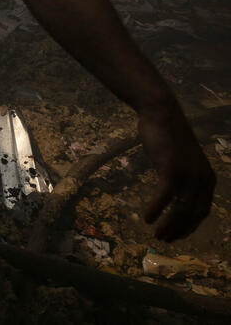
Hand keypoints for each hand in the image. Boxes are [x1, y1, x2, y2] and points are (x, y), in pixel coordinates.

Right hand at [138, 109, 215, 240]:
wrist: (162, 114)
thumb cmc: (169, 135)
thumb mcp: (183, 160)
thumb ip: (183, 176)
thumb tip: (176, 194)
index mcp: (208, 178)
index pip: (203, 211)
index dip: (191, 226)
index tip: (178, 236)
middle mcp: (202, 180)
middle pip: (192, 214)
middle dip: (179, 230)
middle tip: (165, 239)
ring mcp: (187, 176)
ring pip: (179, 209)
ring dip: (168, 225)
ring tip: (157, 234)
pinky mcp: (171, 171)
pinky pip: (164, 197)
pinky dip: (156, 210)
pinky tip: (147, 218)